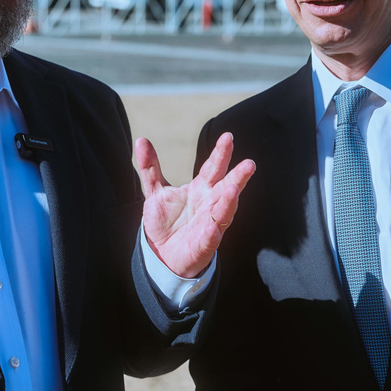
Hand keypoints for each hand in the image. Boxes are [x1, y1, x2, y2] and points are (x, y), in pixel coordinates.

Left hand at [137, 132, 254, 278]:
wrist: (161, 254)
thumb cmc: (165, 221)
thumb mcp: (155, 192)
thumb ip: (150, 168)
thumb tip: (141, 140)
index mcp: (200, 189)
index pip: (212, 168)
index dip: (220, 154)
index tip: (228, 137)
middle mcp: (210, 204)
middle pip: (227, 187)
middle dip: (238, 176)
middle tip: (249, 163)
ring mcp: (210, 224)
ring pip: (224, 212)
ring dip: (230, 201)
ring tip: (234, 189)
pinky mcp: (204, 245)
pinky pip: (210, 238)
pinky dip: (213, 232)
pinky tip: (214, 226)